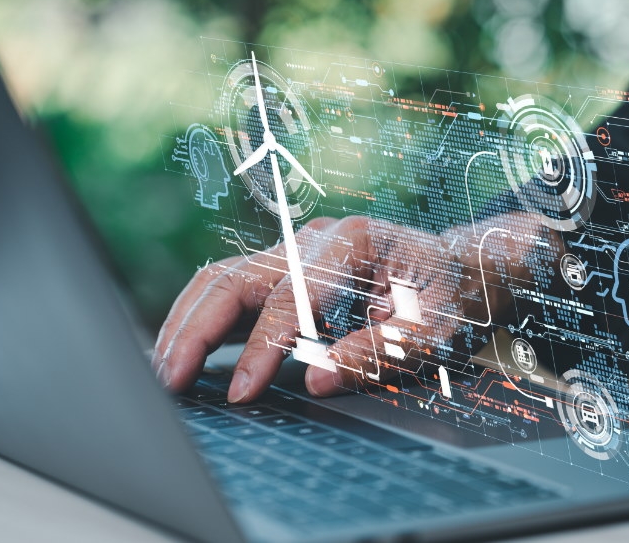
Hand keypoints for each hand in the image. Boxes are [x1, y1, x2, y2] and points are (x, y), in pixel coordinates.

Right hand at [153, 213, 552, 402]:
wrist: (465, 267)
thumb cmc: (452, 297)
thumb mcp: (434, 331)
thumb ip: (379, 351)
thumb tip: (318, 379)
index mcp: (354, 242)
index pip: (291, 298)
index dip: (262, 349)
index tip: (240, 393)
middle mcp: (317, 237)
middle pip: (239, 277)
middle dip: (197, 328)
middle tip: (168, 379)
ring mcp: (299, 248)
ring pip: (225, 277)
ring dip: (189, 320)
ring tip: (163, 368)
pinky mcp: (290, 267)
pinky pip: (236, 287)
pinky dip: (204, 316)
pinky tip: (184, 350)